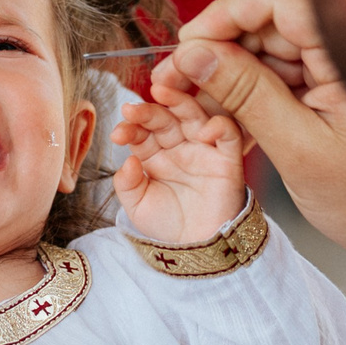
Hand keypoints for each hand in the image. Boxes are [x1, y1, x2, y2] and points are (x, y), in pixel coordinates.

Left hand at [108, 93, 246, 241]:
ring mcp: (203, 150)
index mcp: (155, 155)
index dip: (130, 127)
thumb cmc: (168, 227)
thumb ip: (126, 183)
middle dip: (147, 111)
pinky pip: (227, 134)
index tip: (118, 134)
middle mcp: (179, 147)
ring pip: (194, 116)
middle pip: (165, 118)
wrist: (196, 251)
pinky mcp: (227, 159)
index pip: (142, 131)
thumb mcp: (136, 206)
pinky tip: (204, 128)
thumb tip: (126, 160)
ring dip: (179, 102)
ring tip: (161, 93)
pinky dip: (220, 126)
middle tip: (131, 109)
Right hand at [150, 0, 345, 310]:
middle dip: (216, 48)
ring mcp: (340, 68)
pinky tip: (223, 122)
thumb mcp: (300, 151)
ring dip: (225, 76)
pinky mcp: (333, 90)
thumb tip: (194, 53)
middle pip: (268, 20)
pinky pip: (279, 76)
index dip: (226, 13)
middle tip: (172, 83)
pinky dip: (248, 95)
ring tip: (189, 110)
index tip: (187, 46)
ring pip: (267, 50)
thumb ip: (247, 95)